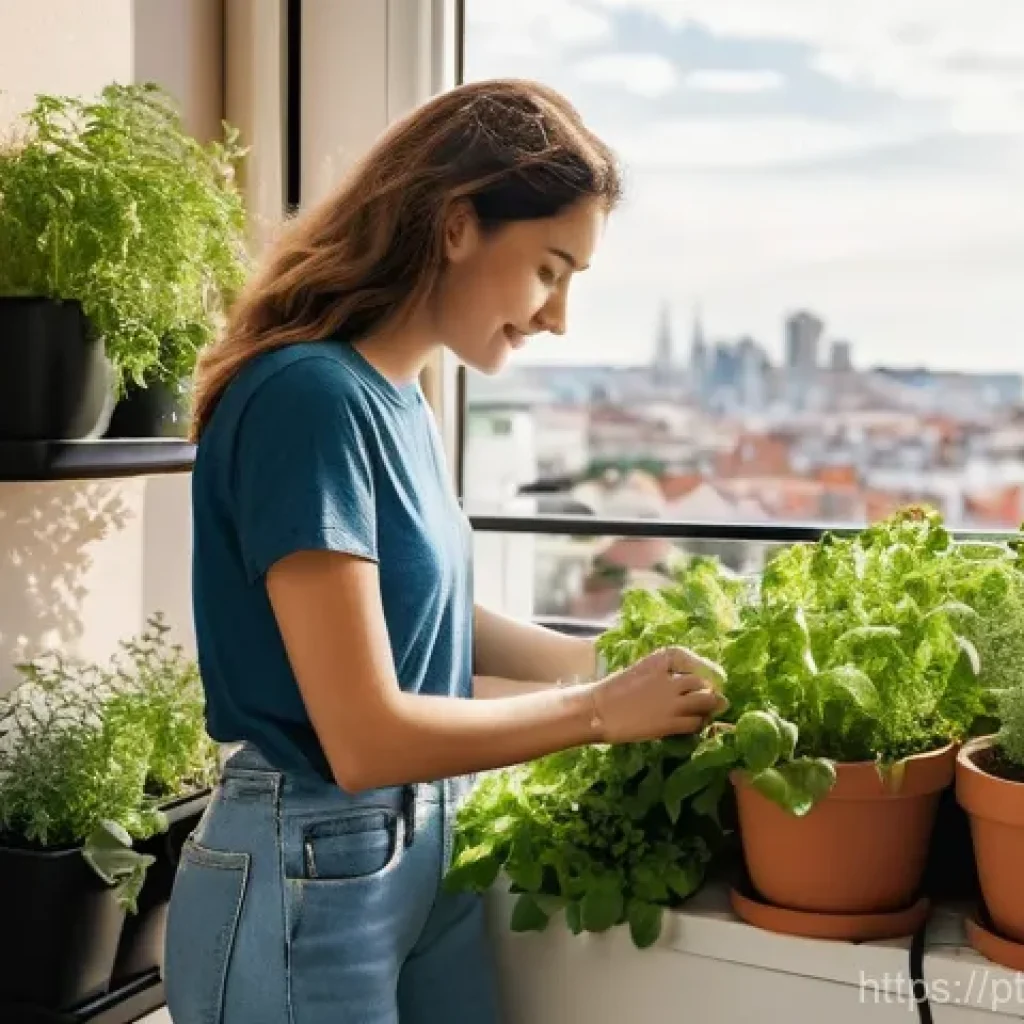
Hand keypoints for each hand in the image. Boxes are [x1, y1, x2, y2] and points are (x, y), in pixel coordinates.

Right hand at [590, 647, 727, 743]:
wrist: (599, 709)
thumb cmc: (618, 688)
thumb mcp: (645, 669)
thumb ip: (670, 673)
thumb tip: (699, 684)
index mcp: (664, 658)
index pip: (699, 662)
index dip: (710, 671)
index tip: (715, 678)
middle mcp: (671, 677)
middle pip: (706, 683)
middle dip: (711, 691)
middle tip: (710, 699)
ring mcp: (672, 701)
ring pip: (707, 702)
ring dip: (709, 708)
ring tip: (704, 712)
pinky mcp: (669, 722)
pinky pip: (696, 723)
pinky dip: (699, 724)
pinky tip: (693, 725)